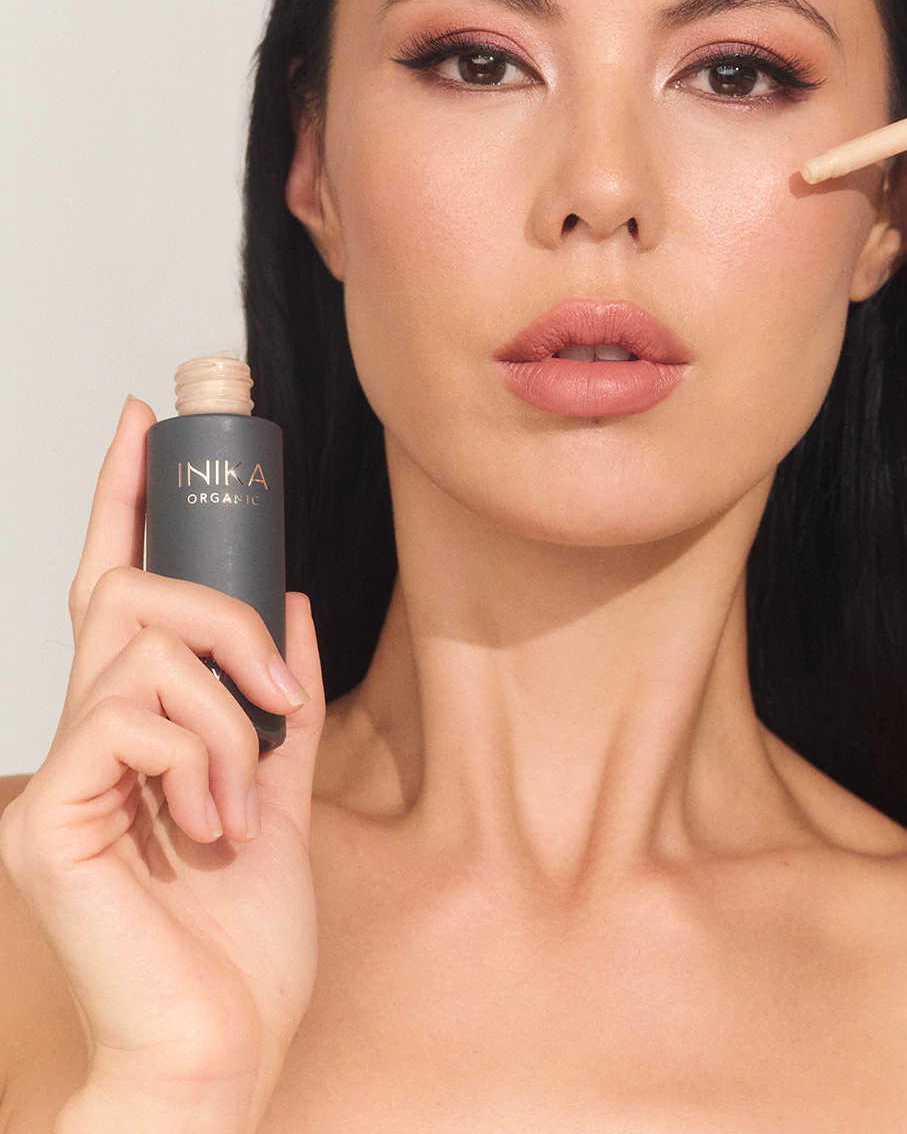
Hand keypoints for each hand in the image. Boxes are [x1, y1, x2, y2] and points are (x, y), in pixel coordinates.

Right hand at [0, 396, 325, 1119]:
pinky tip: (216, 825)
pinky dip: (201, 757)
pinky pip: (130, 717)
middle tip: (274, 686)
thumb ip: (284, 699)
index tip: (143, 420)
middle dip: (220, 608)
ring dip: (227, 714)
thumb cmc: (243, 937)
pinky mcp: (53, 817)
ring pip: (144, 649)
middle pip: (130, 591)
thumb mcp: (288, 790)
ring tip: (245, 799)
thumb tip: (294, 600)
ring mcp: (63, 774)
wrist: (225, 1044)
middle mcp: (89, 735)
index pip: (117, 585)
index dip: (125, 499)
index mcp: (141, 725)